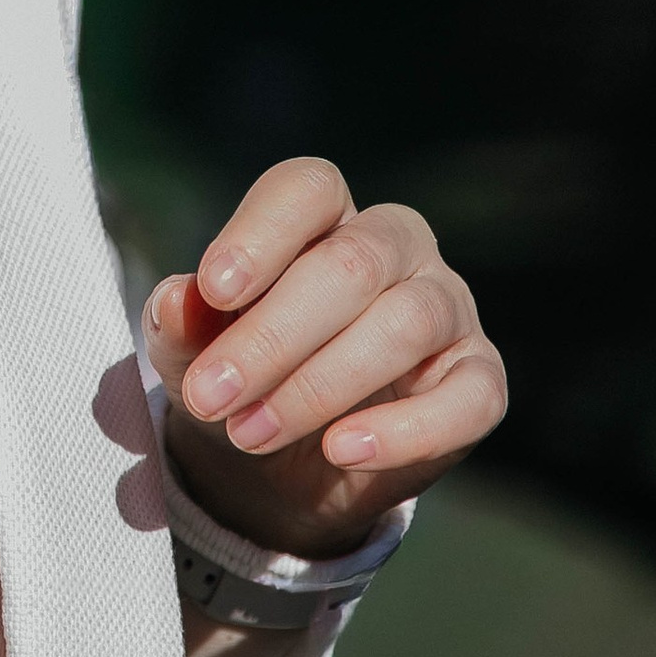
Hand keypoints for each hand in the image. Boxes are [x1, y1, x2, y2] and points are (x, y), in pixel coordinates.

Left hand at [143, 155, 505, 559]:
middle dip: (273, 336)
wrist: (282, 467)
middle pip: (350, 265)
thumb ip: (182, 323)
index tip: (213, 289)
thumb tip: (175, 299)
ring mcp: (448, 309)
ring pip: (404, 324)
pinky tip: (342, 449)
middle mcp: (396, 246)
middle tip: (211, 398)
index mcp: (326, 217)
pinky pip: (466, 398)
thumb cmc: (240, 377)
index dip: (261, 233)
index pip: (307, 189)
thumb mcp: (193, 354)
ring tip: (253, 432)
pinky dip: (404, 429)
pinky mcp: (479, 381)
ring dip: (320, 385)